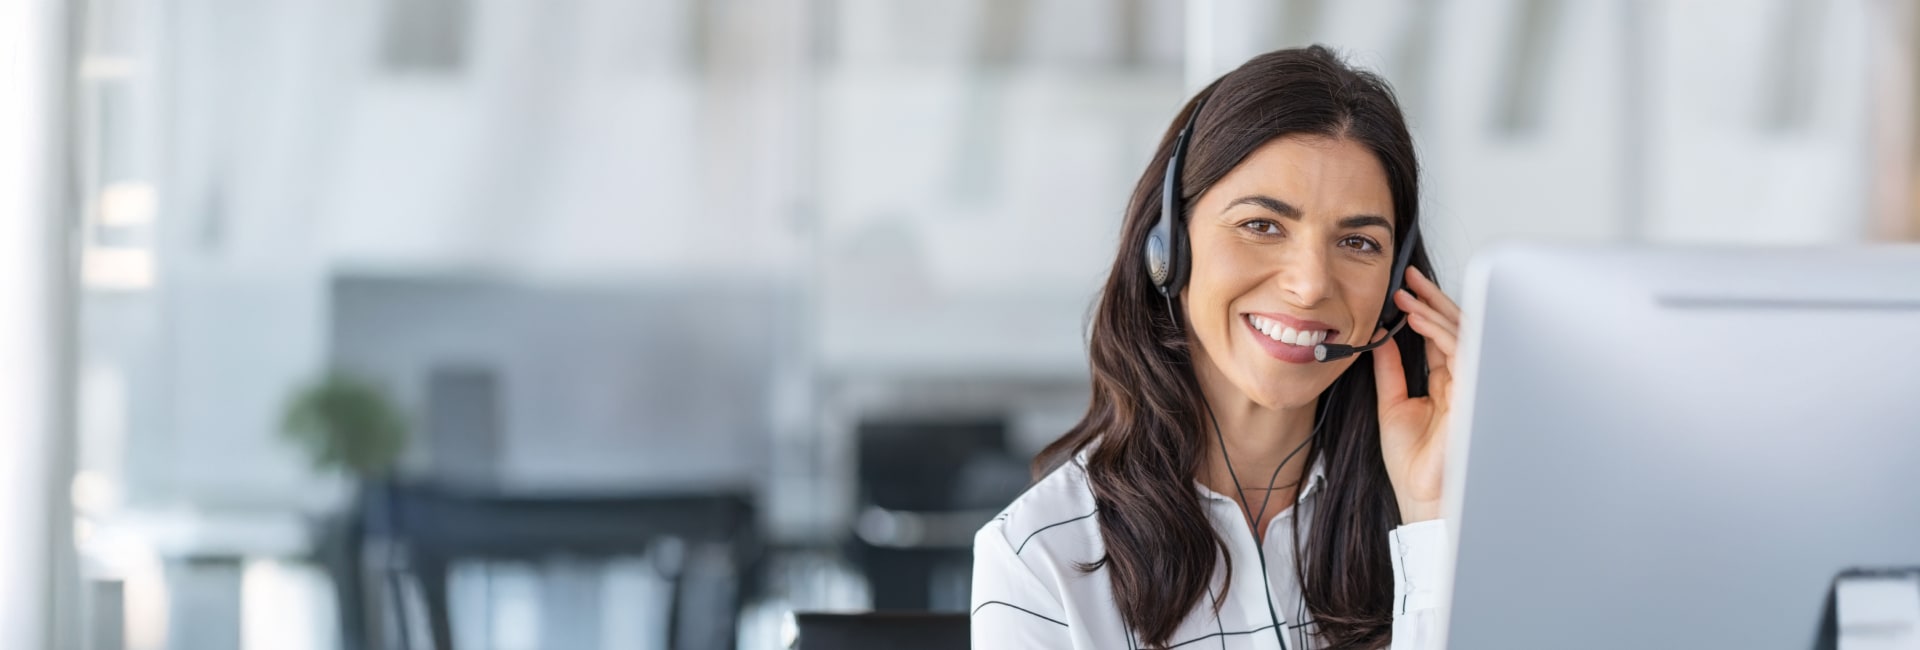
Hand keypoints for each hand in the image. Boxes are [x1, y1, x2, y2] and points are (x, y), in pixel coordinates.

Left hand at [1372, 266, 1461, 523]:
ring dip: (1434, 310)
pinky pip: (1461, 352)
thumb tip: (1380, 339)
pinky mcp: (1472, 393)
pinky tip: (1418, 318)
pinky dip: (1439, 331)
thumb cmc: (1413, 463)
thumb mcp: (1392, 404)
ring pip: (1462, 335)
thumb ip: (1390, 369)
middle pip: (1455, 329)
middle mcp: (1461, 380)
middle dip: (1433, 299)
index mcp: (1445, 383)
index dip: (1423, 310)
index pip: (1439, 337)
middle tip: (1410, 277)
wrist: (1421, 496)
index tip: (1403, 288)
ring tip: (1409, 294)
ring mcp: (1470, 385)